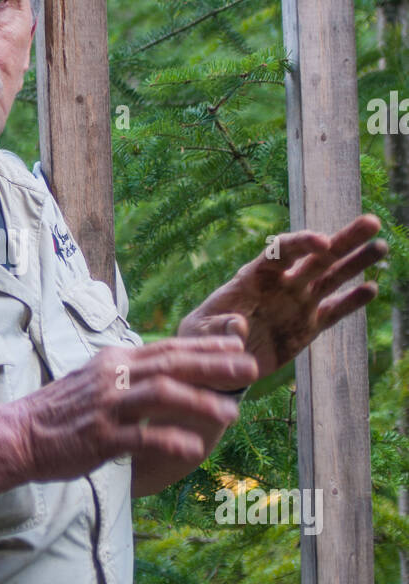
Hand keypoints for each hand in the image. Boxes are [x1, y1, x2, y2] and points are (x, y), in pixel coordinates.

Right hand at [15, 336, 258, 482]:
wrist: (19, 435)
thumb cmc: (60, 412)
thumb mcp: (95, 380)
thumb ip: (129, 374)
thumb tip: (164, 371)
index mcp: (115, 361)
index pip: (167, 347)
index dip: (204, 345)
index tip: (237, 344)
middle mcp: (113, 377)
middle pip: (172, 363)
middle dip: (214, 365)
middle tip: (249, 368)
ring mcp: (107, 406)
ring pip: (161, 394)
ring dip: (200, 402)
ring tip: (231, 413)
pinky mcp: (100, 437)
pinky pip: (140, 437)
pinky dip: (169, 440)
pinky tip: (193, 448)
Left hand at [176, 215, 387, 381]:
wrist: (214, 360)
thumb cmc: (202, 337)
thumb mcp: (201, 332)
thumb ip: (220, 327)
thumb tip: (239, 327)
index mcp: (254, 277)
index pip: (282, 252)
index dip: (302, 243)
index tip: (323, 242)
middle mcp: (281, 284)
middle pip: (316, 257)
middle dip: (343, 240)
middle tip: (371, 222)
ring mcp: (297, 304)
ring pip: (331, 279)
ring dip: (355, 263)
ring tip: (381, 246)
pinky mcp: (307, 326)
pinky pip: (333, 312)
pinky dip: (351, 302)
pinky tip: (371, 288)